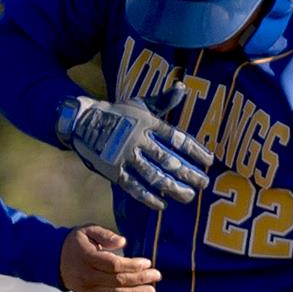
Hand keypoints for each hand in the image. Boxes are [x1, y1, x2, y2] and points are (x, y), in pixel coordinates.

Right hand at [59, 225, 159, 291]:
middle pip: (117, 282)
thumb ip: (105, 235)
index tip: (147, 262)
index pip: (113, 265)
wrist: (56, 259)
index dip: (132, 265)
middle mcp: (87, 276)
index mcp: (87, 258)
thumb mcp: (88, 231)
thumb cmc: (76, 243)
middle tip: (156, 276)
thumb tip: (123, 242)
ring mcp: (88, 288)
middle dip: (140, 280)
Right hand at [60, 87, 211, 210]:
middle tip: (203, 183)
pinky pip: (133, 186)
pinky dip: (148, 197)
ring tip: (188, 196)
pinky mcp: (114, 170)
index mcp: (148, 123)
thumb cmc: (117, 113)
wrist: (83, 122)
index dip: (195, 150)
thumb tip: (181, 87)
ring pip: (153, 176)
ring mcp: (125, 157)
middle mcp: (138, 140)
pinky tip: (162, 204)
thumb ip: (162, 100)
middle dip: (188, 173)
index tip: (209, 161)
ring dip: (173, 188)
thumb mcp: (140, 103)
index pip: (177, 138)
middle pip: (168, 160)